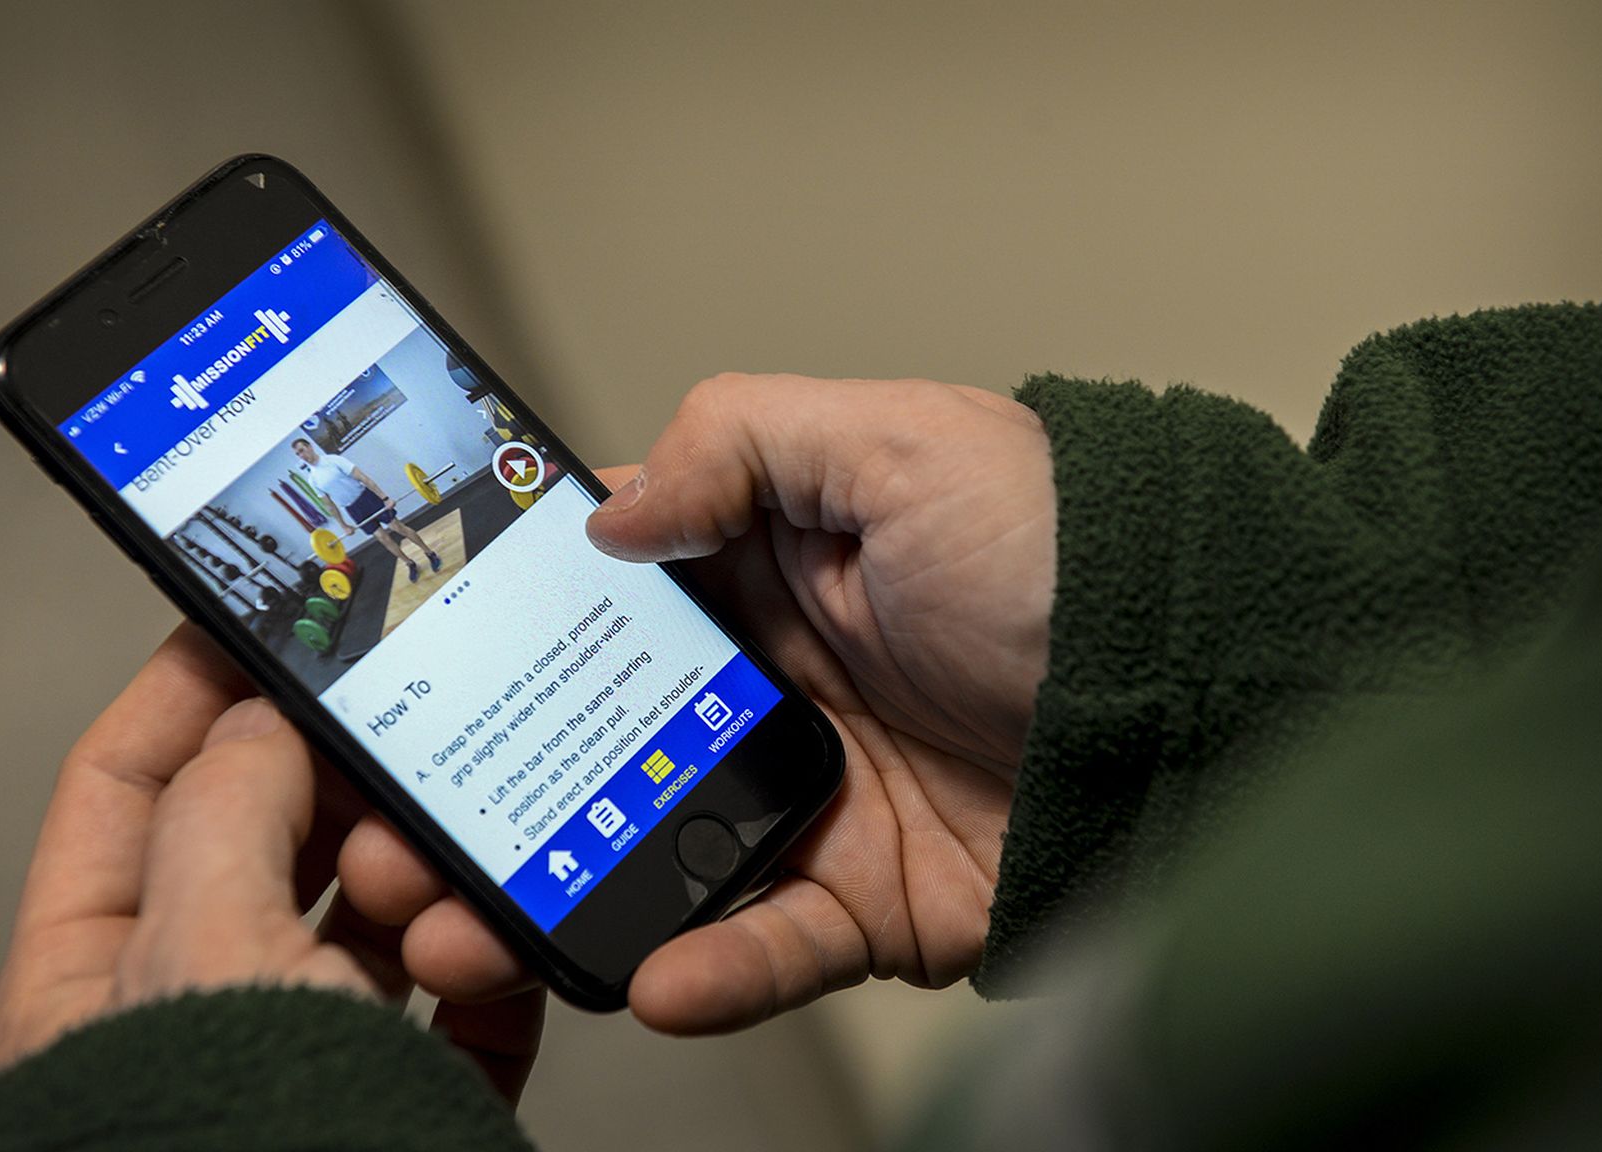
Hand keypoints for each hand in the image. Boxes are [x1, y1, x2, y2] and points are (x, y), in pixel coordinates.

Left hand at [0, 625, 543, 1102]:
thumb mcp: (206, 950)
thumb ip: (227, 810)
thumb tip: (263, 723)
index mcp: (95, 980)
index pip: (123, 790)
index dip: (189, 694)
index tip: (266, 625)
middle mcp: (199, 1010)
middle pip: (270, 842)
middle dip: (343, 798)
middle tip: (395, 752)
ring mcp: (306, 1052)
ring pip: (375, 918)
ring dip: (427, 886)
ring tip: (441, 887)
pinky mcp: (405, 1094)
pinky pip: (462, 1003)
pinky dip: (492, 969)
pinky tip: (501, 951)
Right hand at [339, 373, 1054, 1032]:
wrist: (1210, 688)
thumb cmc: (1068, 545)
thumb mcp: (899, 443)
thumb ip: (743, 441)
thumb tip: (610, 512)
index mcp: (764, 570)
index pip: (595, 599)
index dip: (494, 630)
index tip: (399, 669)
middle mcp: (770, 687)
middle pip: (589, 743)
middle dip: (483, 786)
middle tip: (392, 830)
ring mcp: (812, 797)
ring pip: (647, 854)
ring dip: (550, 891)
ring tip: (465, 921)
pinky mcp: (870, 897)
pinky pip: (769, 942)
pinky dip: (707, 966)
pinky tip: (643, 973)